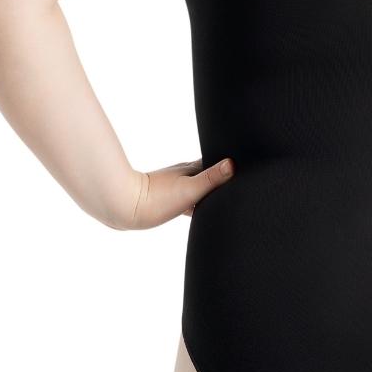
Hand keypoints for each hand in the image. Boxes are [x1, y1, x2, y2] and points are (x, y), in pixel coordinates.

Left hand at [115, 157, 234, 229]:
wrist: (124, 208)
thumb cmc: (156, 199)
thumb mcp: (189, 190)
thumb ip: (211, 178)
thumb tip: (232, 163)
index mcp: (192, 169)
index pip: (217, 163)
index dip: (231, 164)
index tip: (246, 164)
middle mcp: (185, 175)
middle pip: (210, 173)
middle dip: (223, 176)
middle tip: (241, 180)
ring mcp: (177, 186)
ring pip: (201, 186)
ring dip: (212, 190)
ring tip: (227, 196)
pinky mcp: (170, 200)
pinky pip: (192, 199)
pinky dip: (201, 202)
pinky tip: (203, 208)